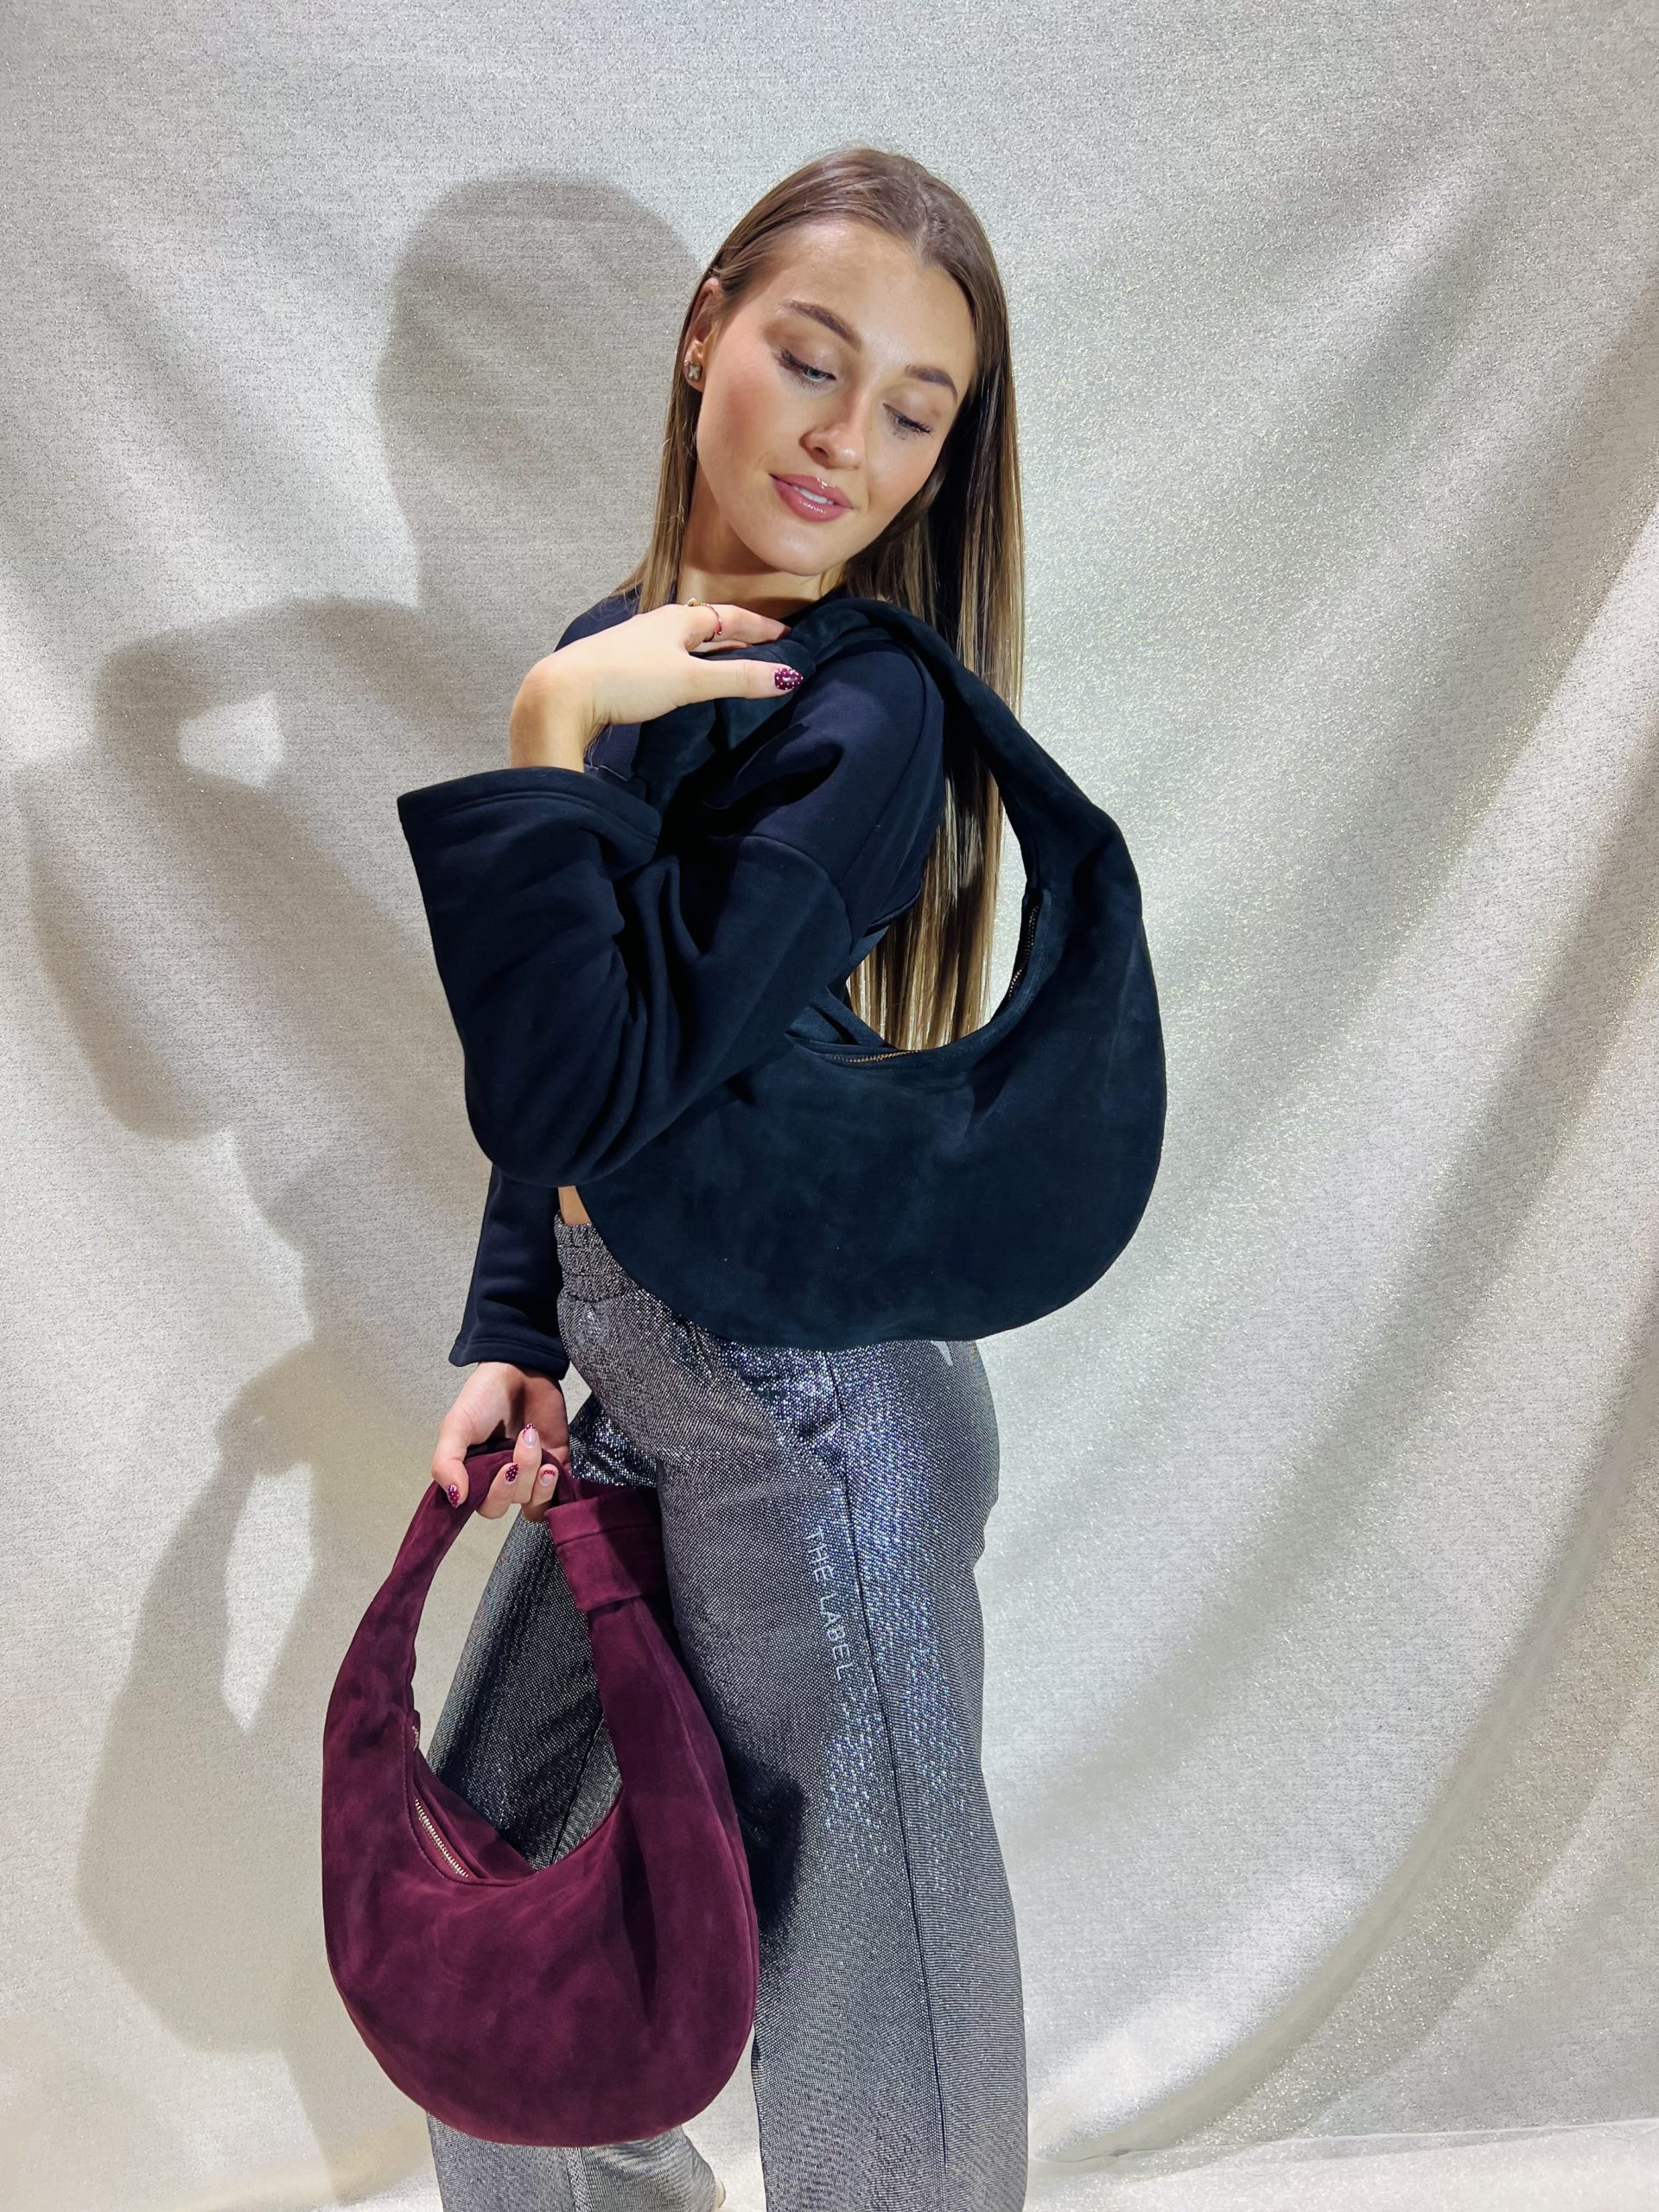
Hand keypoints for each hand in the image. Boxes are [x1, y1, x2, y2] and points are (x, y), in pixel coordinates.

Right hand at [430, 1360, 571, 1515]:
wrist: (521, 1368)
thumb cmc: (483, 1396)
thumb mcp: (455, 1426)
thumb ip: (446, 1463)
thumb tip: (456, 1499)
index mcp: (475, 1474)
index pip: (483, 1507)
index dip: (493, 1497)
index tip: (501, 1470)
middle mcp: (502, 1478)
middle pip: (509, 1504)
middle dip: (517, 1481)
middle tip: (521, 1446)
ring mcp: (530, 1473)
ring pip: (534, 1500)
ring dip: (538, 1480)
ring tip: (536, 1445)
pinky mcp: (556, 1463)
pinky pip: (559, 1494)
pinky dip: (557, 1487)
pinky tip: (552, 1466)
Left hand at [509, 601, 801, 765]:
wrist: (563, 694)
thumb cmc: (628, 679)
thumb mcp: (690, 680)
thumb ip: (738, 679)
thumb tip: (788, 677)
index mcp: (678, 619)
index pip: (731, 617)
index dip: (762, 628)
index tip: (789, 637)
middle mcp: (658, 625)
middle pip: (708, 627)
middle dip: (740, 637)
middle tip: (768, 650)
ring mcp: (638, 646)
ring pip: (686, 643)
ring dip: (713, 652)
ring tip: (734, 665)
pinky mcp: (621, 667)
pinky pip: (668, 660)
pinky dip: (690, 666)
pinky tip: (687, 681)